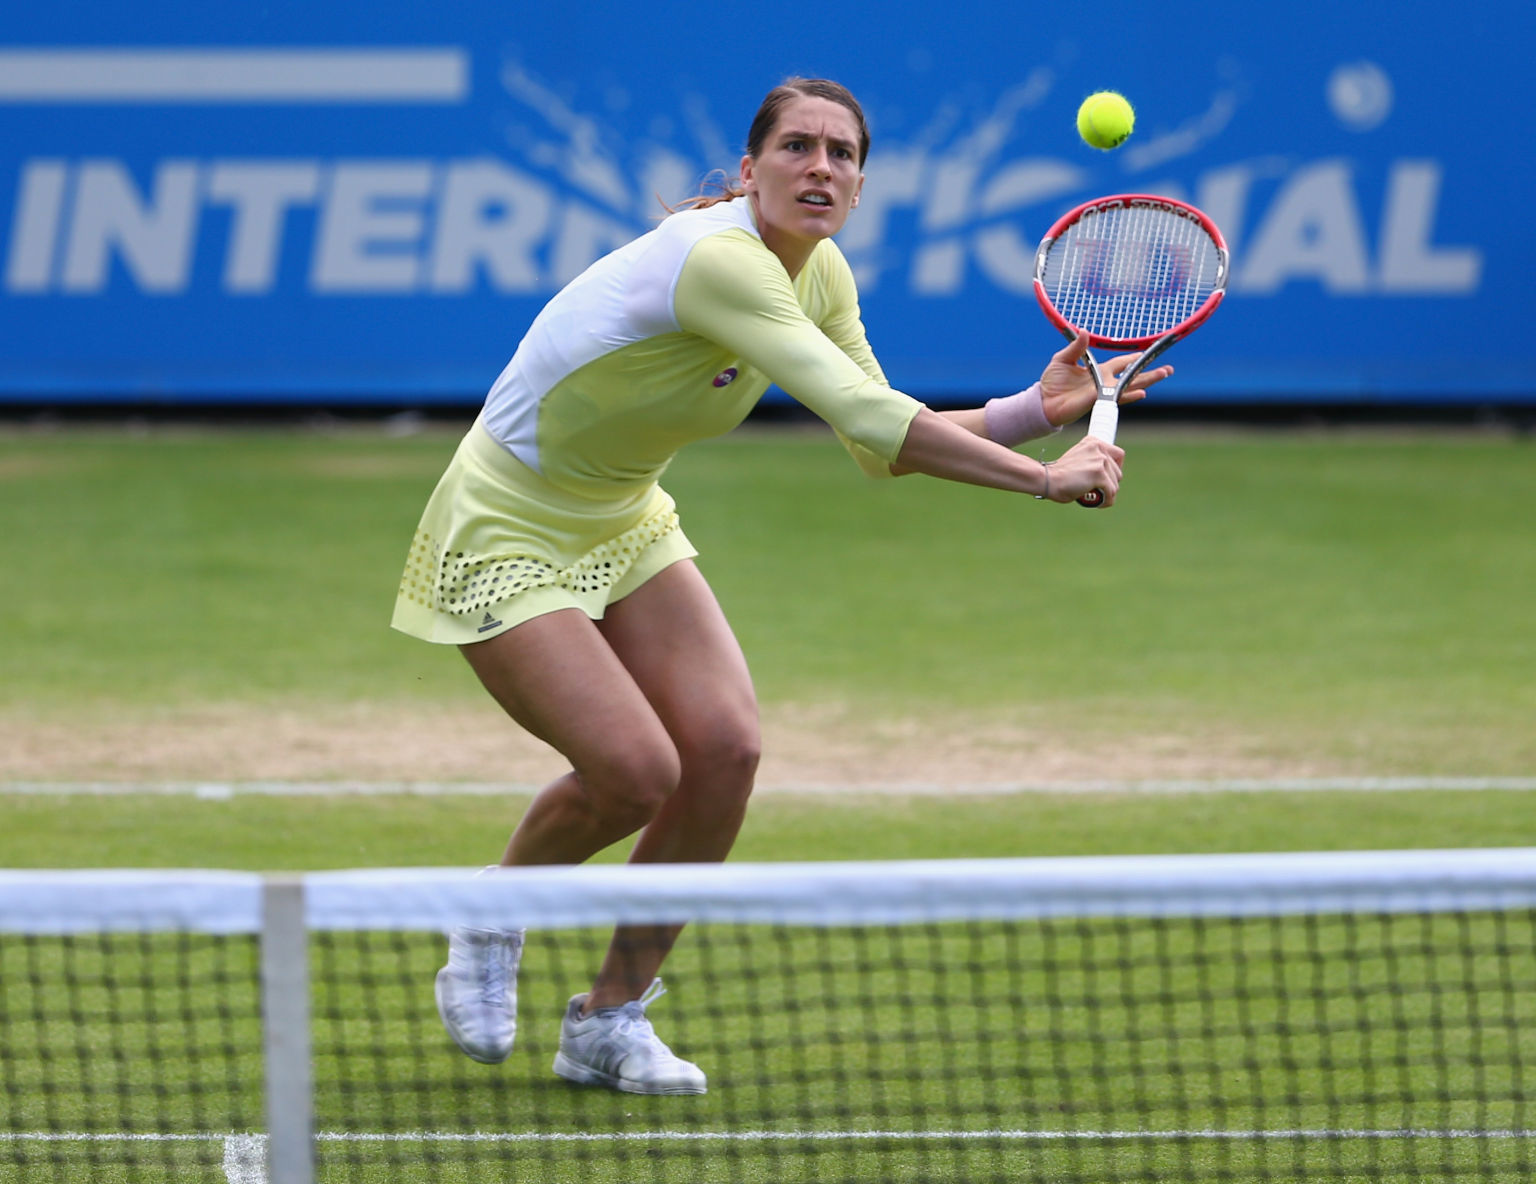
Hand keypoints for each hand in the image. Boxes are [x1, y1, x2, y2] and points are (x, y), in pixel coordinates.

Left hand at [1038, 331, 1172, 426]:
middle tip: (1168, 368)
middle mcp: (1104, 382)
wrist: (1043, 401)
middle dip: (1150, 371)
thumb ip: (1076, 347)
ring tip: (1164, 373)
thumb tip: (1084, 331)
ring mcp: (1103, 392)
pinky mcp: (1097, 401)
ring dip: (1147, 380)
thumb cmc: (1052, 382)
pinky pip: (1117, 397)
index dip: (1133, 357)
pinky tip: (1142, 392)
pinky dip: (1129, 395)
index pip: (1121, 363)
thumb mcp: (1063, 359)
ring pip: (1130, 386)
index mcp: (1098, 371)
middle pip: (1132, 375)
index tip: (1147, 351)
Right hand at [1041, 434, 1124, 505]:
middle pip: (1118, 472)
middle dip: (1110, 484)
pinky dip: (1106, 501)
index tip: (1108, 478)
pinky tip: (1098, 504)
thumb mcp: (1079, 460)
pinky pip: (1111, 492)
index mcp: (1093, 442)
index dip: (1115, 469)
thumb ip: (1093, 461)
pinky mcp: (1099, 474)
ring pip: (1115, 484)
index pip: (1118, 454)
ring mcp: (1100, 460)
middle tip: (1098, 492)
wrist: (1048, 480)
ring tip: (1096, 498)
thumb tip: (1108, 475)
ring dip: (1108, 494)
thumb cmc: (1059, 475)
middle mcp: (1099, 448)